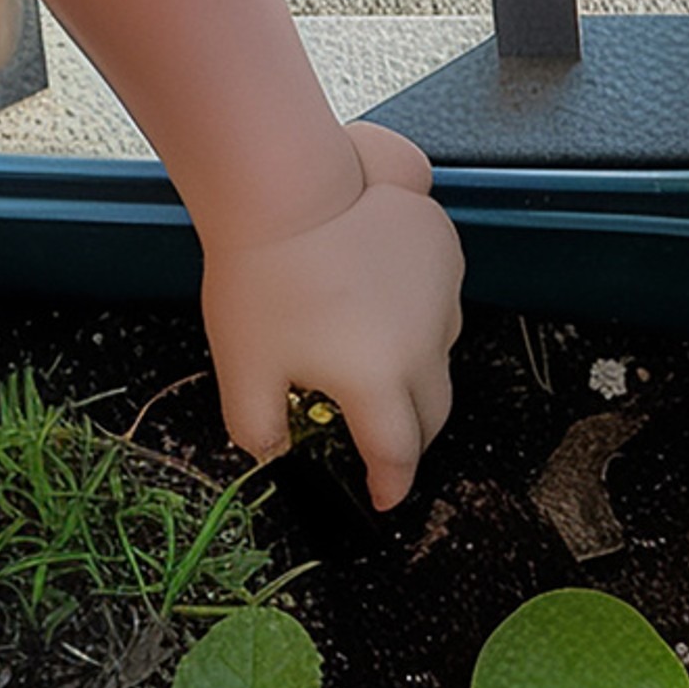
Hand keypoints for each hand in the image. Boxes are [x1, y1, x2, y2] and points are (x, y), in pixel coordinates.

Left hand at [199, 120, 462, 508]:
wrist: (287, 188)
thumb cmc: (261, 276)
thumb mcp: (241, 366)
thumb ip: (256, 426)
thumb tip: (271, 454)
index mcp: (376, 381)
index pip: (397, 453)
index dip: (391, 485)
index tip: (384, 498)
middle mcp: (424, 348)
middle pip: (433, 415)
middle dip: (410, 438)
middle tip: (380, 440)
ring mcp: (443, 302)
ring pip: (440, 359)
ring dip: (415, 375)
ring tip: (371, 358)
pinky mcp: (447, 261)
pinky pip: (442, 308)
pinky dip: (419, 321)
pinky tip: (379, 303)